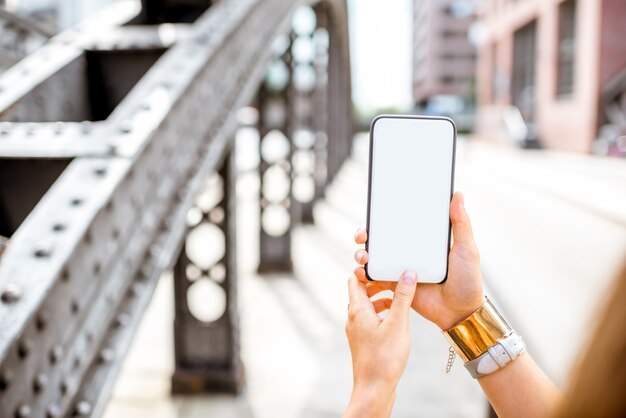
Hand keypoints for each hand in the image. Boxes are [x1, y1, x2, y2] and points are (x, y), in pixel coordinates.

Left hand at [344, 271, 417, 417]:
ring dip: (382, 300)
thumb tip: (407, 274)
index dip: (368, 270)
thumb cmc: (384, 358)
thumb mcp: (398, 324)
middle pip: (362, 292)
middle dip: (379, 285)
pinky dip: (382, 315)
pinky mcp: (363, 342)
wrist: (374, 389)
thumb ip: (403, 298)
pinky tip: (397, 321)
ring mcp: (357, 331)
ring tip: (401, 300)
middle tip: (397, 280)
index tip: (384, 264)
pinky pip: (371, 321)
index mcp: (357, 310)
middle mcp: (353, 318)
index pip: (356, 280)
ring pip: (368, 307)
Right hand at [353, 192, 483, 329]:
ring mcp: (401, 269)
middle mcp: (409, 252)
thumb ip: (460, 223)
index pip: (400, 223)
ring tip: (363, 256)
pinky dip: (365, 274)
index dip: (384, 217)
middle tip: (362, 236)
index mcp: (423, 240)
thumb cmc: (468, 280)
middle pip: (381, 239)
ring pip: (374, 257)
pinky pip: (376, 278)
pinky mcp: (396, 286)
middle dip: (366, 234)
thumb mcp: (467, 248)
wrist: (461, 312)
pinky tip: (362, 273)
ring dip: (362, 254)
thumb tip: (458, 194)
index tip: (375, 212)